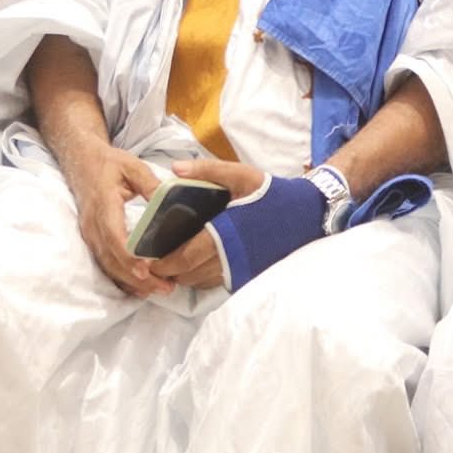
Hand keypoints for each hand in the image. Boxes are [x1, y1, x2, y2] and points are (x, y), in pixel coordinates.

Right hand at [61, 143, 166, 297]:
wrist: (81, 161)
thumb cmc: (109, 163)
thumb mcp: (133, 166)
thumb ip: (150, 183)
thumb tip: (170, 200)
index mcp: (104, 203)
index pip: (112, 235)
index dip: (127, 256)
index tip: (146, 271)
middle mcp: (93, 223)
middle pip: (111, 258)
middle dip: (136, 278)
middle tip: (165, 288)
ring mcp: (90, 233)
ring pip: (107, 265)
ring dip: (130, 282)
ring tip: (158, 290)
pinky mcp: (92, 239)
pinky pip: (104, 264)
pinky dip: (121, 278)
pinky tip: (140, 287)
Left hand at [151, 157, 268, 289]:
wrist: (305, 214)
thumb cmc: (270, 193)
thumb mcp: (240, 174)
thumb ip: (207, 171)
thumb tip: (174, 169)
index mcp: (222, 234)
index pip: (185, 258)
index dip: (163, 263)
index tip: (147, 259)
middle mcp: (229, 258)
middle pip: (189, 274)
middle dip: (169, 271)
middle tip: (153, 262)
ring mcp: (239, 270)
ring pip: (201, 282)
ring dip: (183, 276)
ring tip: (169, 264)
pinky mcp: (247, 275)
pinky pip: (216, 283)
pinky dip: (200, 279)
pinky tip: (193, 267)